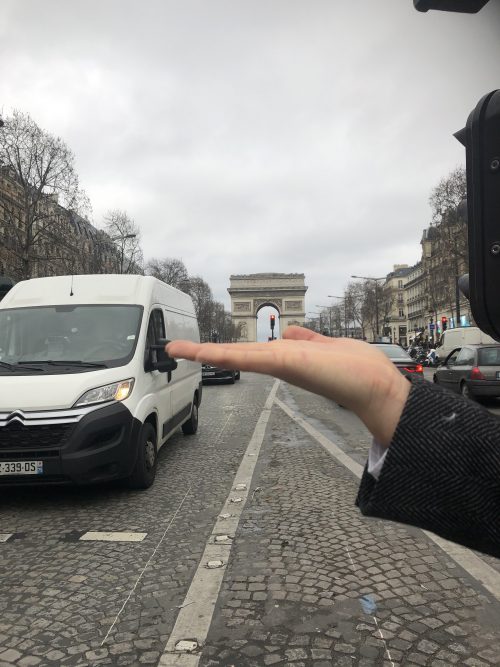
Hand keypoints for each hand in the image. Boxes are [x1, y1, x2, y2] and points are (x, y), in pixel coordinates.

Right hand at [166, 326, 409, 446]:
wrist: (376, 387)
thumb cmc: (356, 368)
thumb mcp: (325, 345)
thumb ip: (306, 338)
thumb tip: (291, 330)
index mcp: (285, 356)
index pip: (248, 352)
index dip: (223, 349)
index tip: (200, 347)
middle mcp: (278, 361)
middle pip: (234, 355)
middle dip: (203, 352)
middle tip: (173, 348)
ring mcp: (279, 362)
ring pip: (234, 356)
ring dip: (204, 351)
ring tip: (175, 348)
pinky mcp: (284, 362)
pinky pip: (248, 356)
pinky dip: (223, 354)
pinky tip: (203, 352)